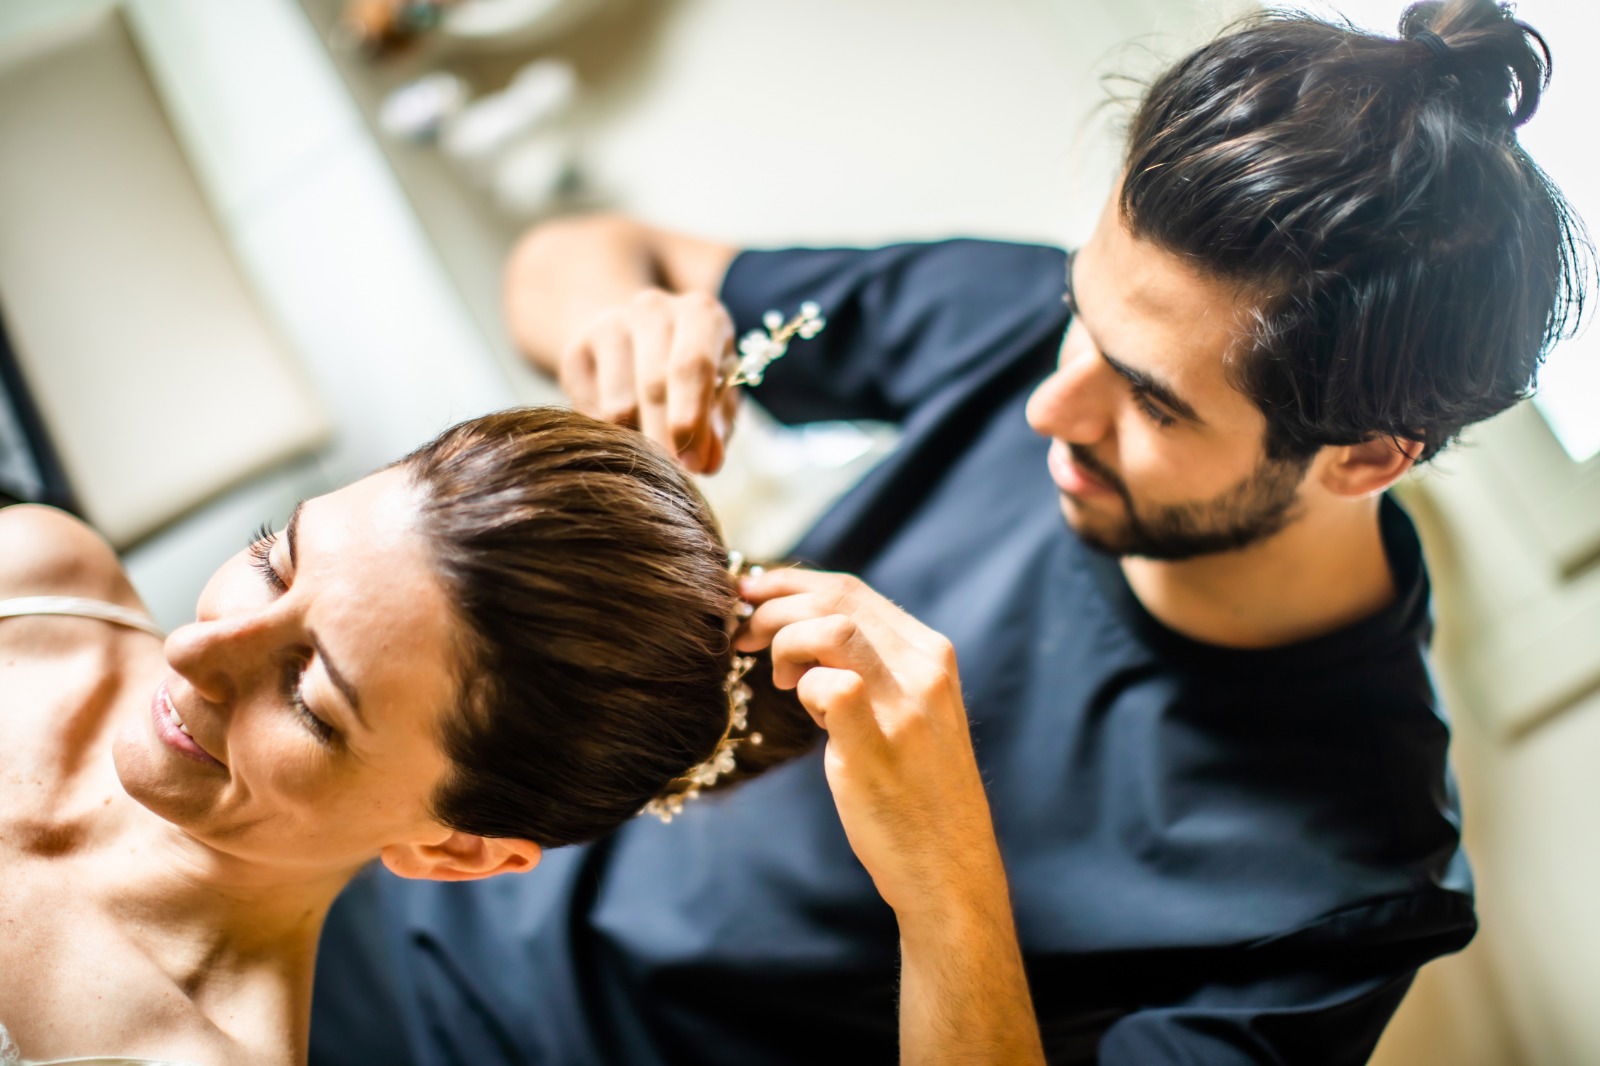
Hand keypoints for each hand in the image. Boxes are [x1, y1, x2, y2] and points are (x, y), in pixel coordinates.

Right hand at [558, 288, 741, 473]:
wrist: (635, 338)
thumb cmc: (692, 374)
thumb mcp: (718, 393)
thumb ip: (718, 425)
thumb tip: (708, 462)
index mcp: (701, 313)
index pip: (693, 365)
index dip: (692, 419)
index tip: (693, 464)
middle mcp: (653, 309)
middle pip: (653, 385)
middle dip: (664, 441)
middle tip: (672, 476)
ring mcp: (609, 325)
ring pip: (618, 405)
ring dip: (636, 444)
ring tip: (651, 461)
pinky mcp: (576, 350)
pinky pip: (590, 411)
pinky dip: (608, 436)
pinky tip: (624, 437)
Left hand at [737, 567, 1006, 917]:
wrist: (949, 869)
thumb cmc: (916, 792)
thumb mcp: (910, 711)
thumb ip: (871, 666)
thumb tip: (801, 629)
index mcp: (931, 654)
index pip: (850, 590)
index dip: (789, 585)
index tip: (749, 594)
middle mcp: (924, 669)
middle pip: (834, 599)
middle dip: (773, 606)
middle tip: (743, 635)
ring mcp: (904, 708)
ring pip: (830, 628)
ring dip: (784, 642)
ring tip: (778, 679)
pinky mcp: (877, 748)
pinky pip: (829, 687)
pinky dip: (803, 689)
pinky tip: (806, 713)